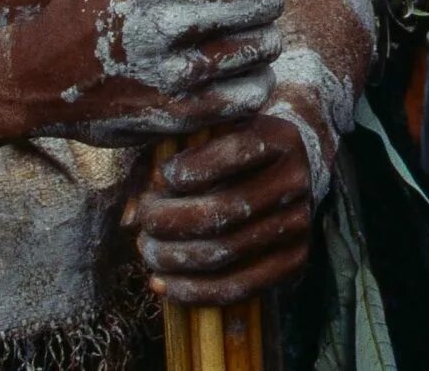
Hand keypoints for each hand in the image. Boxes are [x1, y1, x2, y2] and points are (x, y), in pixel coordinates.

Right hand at [10, 0, 284, 145]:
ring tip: (240, 34)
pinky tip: (235, 71)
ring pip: (264, 45)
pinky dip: (252, 80)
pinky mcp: (179, 114)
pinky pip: (251, 93)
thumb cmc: (85, 9)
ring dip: (258, 37)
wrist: (37, 79)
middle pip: (263, 0)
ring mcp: (174, 74)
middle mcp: (166, 24)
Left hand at [126, 115, 320, 306]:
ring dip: (174, 258)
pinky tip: (162, 284)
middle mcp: (296, 180)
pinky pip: (238, 288)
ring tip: (148, 251)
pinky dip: (193, 291)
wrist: (289, 169)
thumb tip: (129, 218)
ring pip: (225, 253)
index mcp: (279, 138)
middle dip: (171, 221)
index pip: (232, 154)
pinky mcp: (295, 260)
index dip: (187, 170)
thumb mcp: (205, 137)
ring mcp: (299, 223)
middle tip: (145, 223)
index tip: (160, 177)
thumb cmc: (232, 150)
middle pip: (224, 211)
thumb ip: (163, 163)